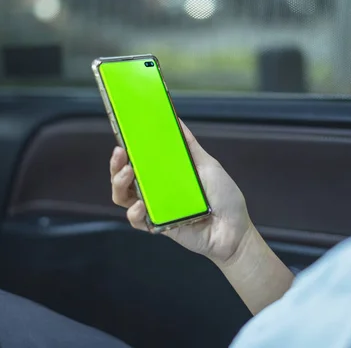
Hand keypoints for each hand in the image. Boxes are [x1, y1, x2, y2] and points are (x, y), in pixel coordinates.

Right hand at [110, 120, 252, 264]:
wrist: (234, 229)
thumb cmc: (224, 197)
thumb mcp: (208, 165)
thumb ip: (190, 146)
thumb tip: (176, 120)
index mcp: (165, 173)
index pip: (138, 160)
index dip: (126, 149)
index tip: (122, 136)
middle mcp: (156, 189)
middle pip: (124, 177)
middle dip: (116, 165)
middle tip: (120, 153)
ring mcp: (155, 208)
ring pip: (123, 197)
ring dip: (120, 184)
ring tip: (128, 174)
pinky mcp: (157, 226)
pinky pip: (137, 221)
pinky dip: (134, 213)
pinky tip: (141, 205)